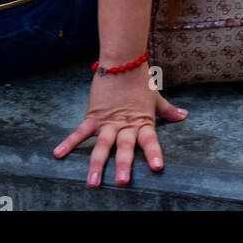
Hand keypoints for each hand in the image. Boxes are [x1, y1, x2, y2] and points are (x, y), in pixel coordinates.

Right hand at [53, 64, 187, 185]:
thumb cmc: (140, 80)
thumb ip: (168, 111)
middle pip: (125, 147)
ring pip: (102, 145)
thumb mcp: (155, 98)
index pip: (150, 140)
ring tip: (93, 182)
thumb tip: (184, 115)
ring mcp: (108, 122)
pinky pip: (80, 131)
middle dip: (124, 164)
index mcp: (142, 122)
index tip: (157, 167)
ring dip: (97, 163)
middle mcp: (125, 125)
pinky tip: (58, 154)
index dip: (153, 153)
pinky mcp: (93, 116)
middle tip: (122, 182)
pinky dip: (69, 142)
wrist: (122, 60)